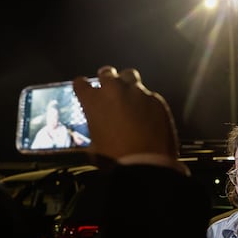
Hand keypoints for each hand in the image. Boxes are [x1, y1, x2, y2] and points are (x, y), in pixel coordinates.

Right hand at [72, 66, 188, 173]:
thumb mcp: (94, 147)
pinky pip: (149, 94)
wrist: (146, 164)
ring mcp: (138, 92)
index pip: (81, 83)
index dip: (83, 88)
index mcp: (93, 100)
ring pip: (130, 76)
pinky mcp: (157, 100)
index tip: (86, 92)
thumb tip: (99, 134)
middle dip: (106, 80)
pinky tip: (148, 114)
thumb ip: (95, 131)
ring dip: (127, 83)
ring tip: (129, 95)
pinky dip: (146, 101)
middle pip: (107, 73)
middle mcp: (114, 90)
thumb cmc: (116, 159)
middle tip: (109, 91)